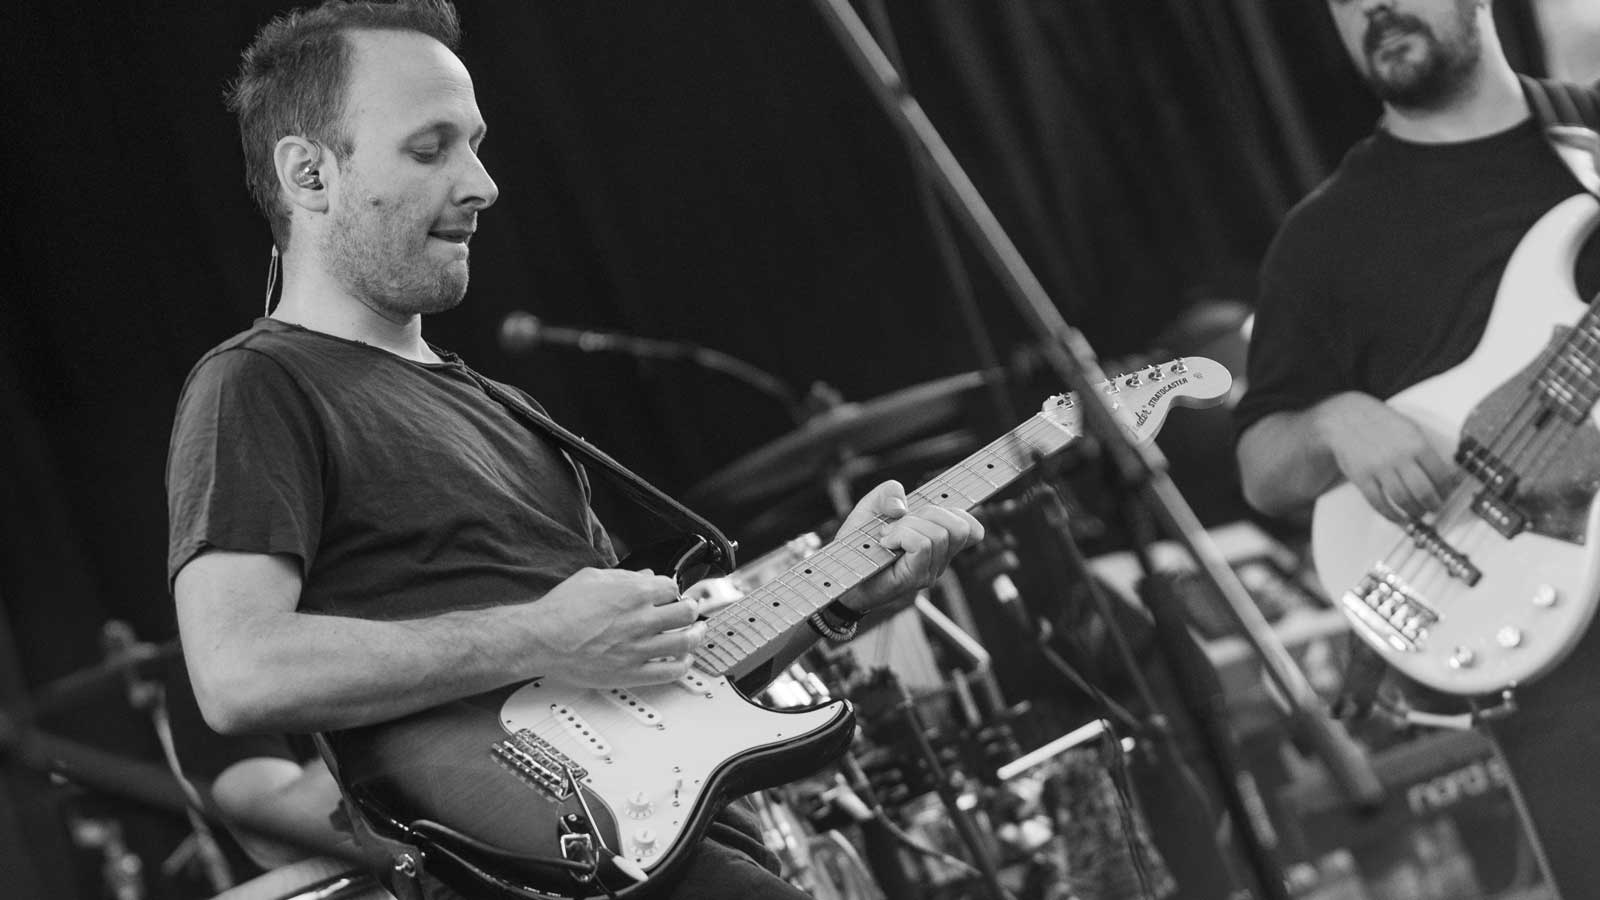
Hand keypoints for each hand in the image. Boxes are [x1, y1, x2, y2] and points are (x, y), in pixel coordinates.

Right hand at [517, 568, 705, 686]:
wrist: (541, 639)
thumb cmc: (560, 610)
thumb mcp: (593, 578)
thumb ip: (624, 576)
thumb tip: (644, 576)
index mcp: (633, 592)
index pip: (671, 587)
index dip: (673, 590)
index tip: (672, 595)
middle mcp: (641, 619)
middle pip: (686, 613)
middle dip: (692, 610)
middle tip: (691, 612)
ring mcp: (638, 648)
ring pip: (685, 641)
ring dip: (695, 636)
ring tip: (696, 634)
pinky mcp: (631, 672)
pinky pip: (669, 671)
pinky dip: (683, 665)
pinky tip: (683, 660)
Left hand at [836, 480, 984, 612]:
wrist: (840, 573)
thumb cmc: (858, 544)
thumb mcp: (871, 507)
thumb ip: (888, 493)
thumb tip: (902, 506)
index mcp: (937, 541)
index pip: (971, 529)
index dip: (970, 514)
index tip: (968, 502)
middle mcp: (939, 559)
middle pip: (958, 526)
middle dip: (927, 513)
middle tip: (899, 524)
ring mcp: (930, 571)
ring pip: (938, 534)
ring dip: (907, 526)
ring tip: (887, 536)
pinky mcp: (916, 578)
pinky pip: (922, 544)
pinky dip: (901, 535)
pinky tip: (886, 543)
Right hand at [1313, 392, 1458, 521]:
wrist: (1345, 419)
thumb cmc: (1380, 424)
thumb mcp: (1410, 428)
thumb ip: (1426, 450)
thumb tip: (1444, 474)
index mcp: (1416, 443)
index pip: (1439, 474)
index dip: (1446, 489)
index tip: (1447, 495)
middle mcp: (1399, 457)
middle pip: (1423, 491)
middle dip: (1433, 504)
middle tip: (1435, 507)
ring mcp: (1378, 468)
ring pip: (1402, 500)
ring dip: (1414, 511)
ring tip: (1418, 513)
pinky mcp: (1362, 478)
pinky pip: (1379, 503)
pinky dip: (1391, 514)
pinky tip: (1398, 517)